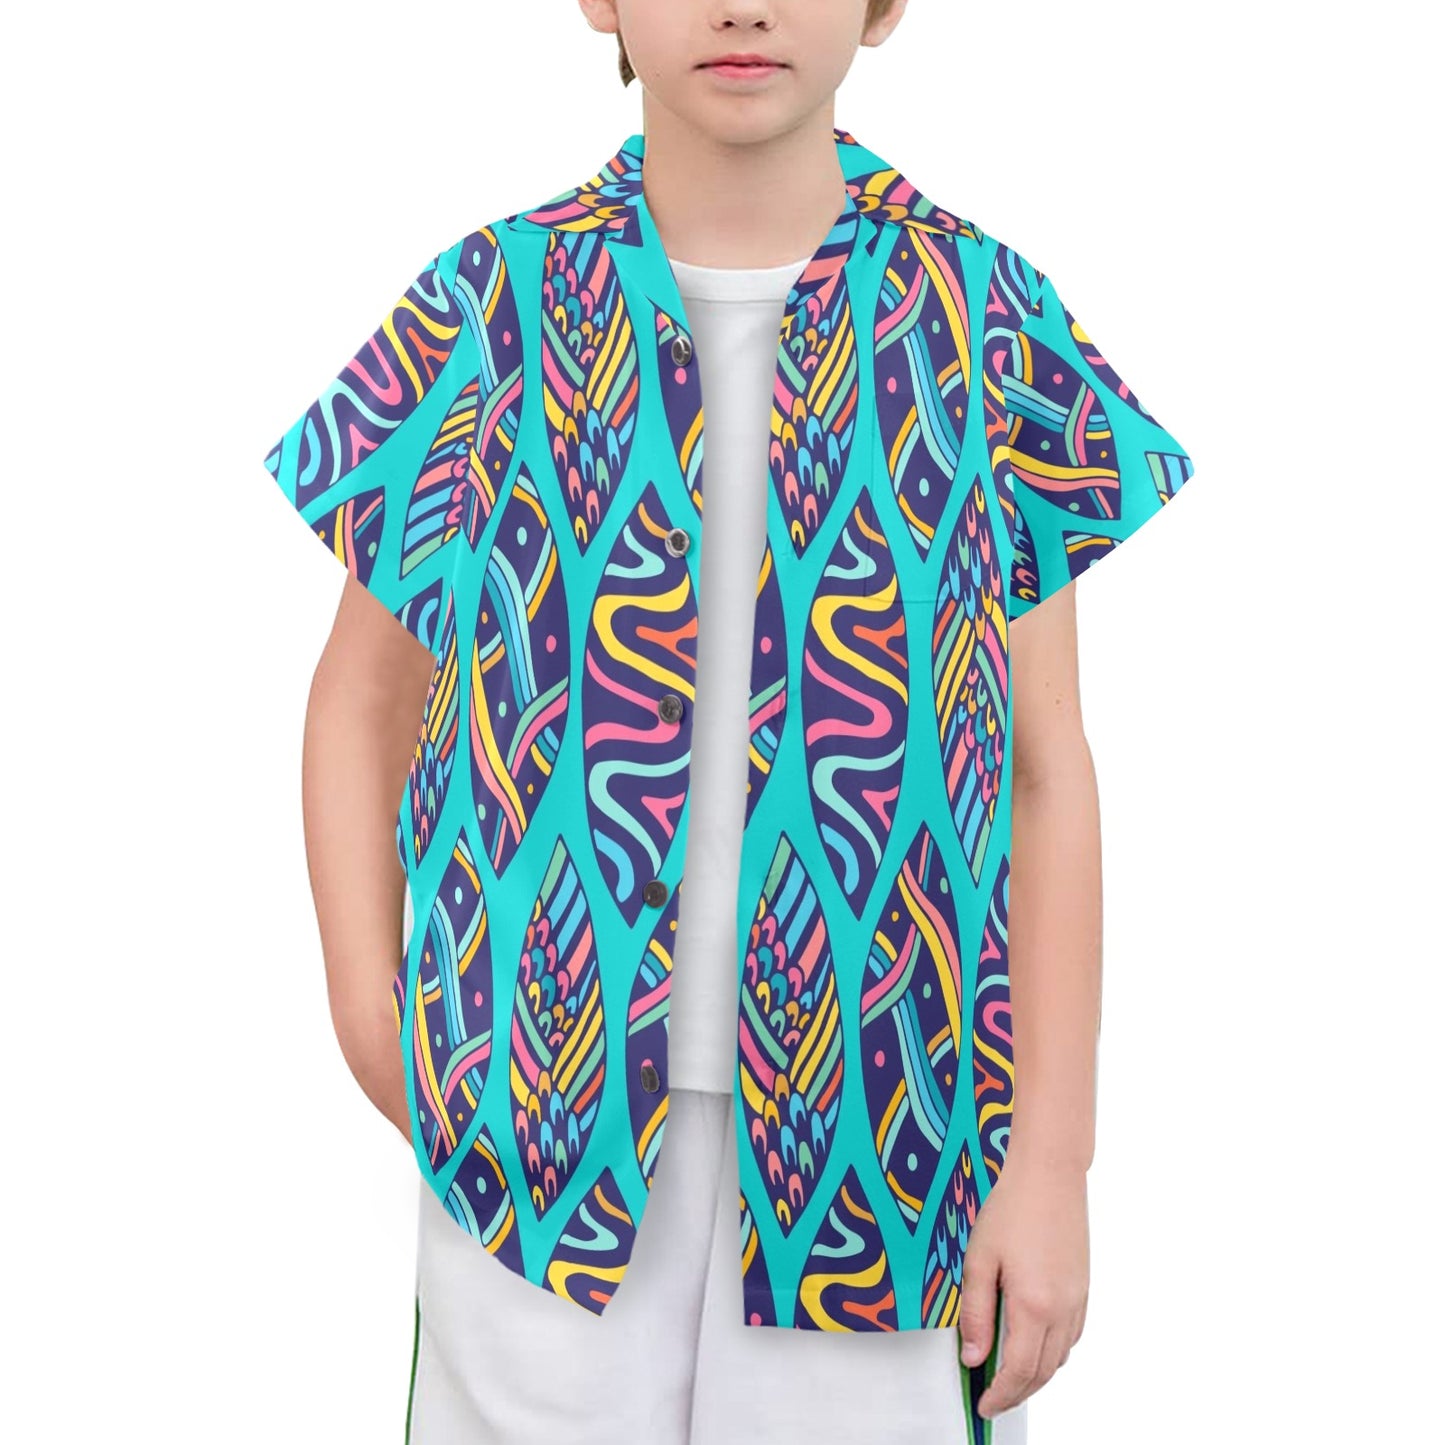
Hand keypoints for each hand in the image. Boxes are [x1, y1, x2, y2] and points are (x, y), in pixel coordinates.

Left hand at [956, 1148, 1089, 1417]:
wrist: (1050, 1176)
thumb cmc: (1011, 1210)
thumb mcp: (979, 1260)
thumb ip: (975, 1313)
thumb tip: (973, 1357)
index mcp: (1033, 1306)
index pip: (1018, 1371)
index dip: (1000, 1395)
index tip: (984, 1405)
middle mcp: (1062, 1310)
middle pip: (1042, 1373)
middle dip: (1017, 1393)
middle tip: (993, 1398)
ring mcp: (1077, 1301)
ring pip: (1059, 1358)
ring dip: (1035, 1375)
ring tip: (1009, 1376)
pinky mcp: (1084, 1289)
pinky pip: (1071, 1337)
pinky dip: (1052, 1353)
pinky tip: (1034, 1344)